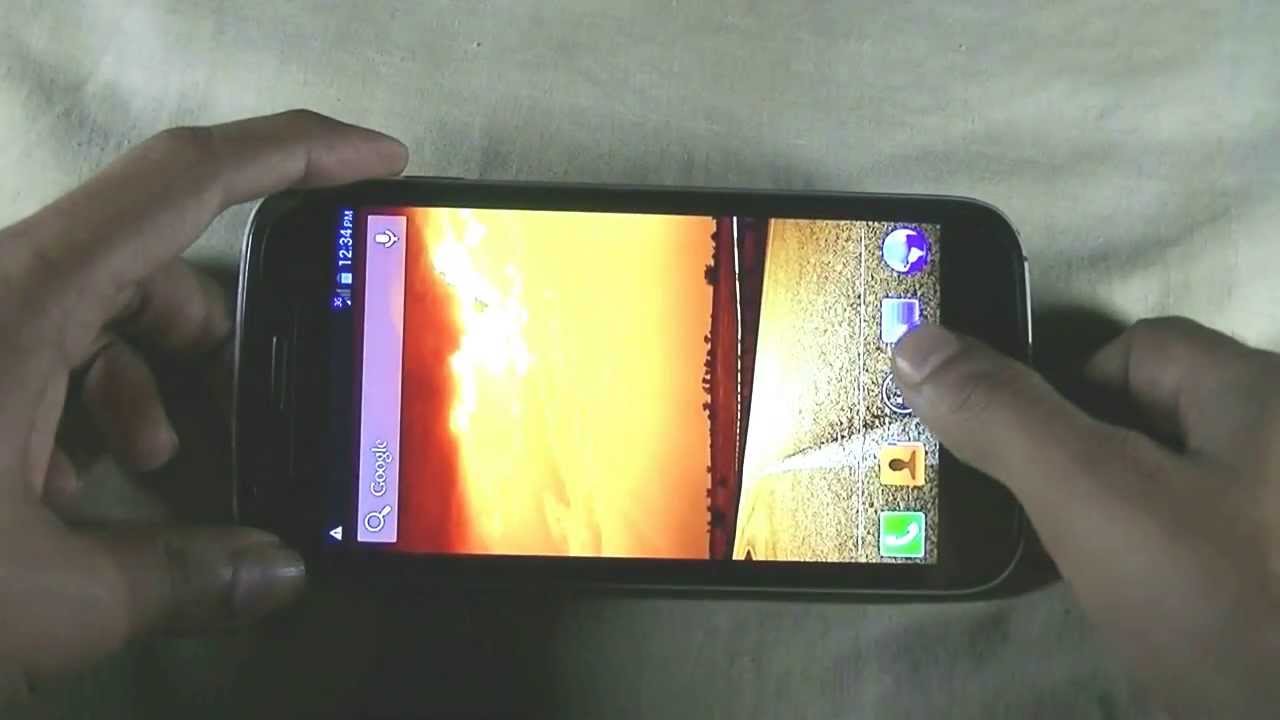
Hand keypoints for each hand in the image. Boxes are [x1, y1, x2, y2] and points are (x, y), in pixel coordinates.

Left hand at [0, 111, 407, 697]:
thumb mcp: (42, 593)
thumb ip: (180, 579)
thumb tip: (278, 576)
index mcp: (24, 297)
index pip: (188, 179)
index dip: (297, 149)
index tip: (376, 156)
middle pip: (145, 246)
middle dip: (208, 322)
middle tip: (243, 395)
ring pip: (87, 294)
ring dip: (139, 369)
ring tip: (142, 462)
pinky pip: (32, 330)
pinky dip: (75, 390)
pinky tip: (64, 477)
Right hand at [893, 318, 1279, 716]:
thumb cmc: (1212, 596)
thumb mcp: (1094, 498)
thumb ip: (1007, 417)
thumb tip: (915, 345)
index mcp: (1258, 394)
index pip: (1138, 350)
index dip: (1065, 394)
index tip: (1032, 463)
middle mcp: (1278, 448)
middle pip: (1155, 420)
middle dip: (1090, 464)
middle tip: (1059, 525)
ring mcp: (1274, 519)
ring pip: (1173, 488)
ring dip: (1123, 521)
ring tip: (1099, 573)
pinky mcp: (1266, 574)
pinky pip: (1202, 543)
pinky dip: (1164, 566)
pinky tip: (1151, 611)